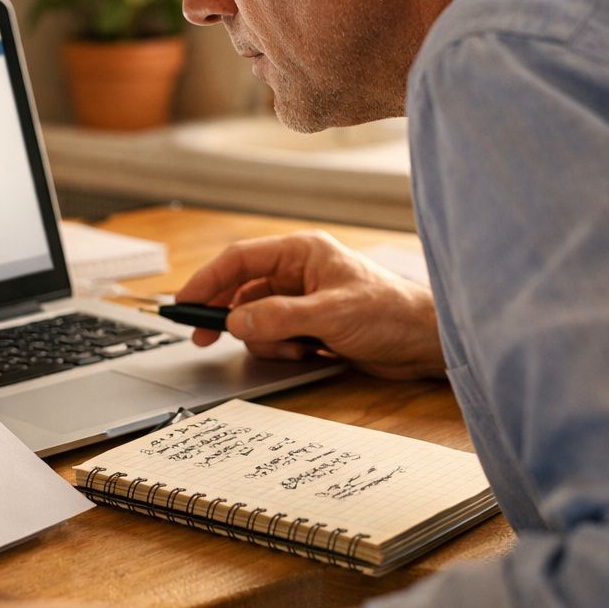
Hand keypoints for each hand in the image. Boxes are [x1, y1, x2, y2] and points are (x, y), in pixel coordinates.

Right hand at [173, 231, 443, 379]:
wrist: (424, 343)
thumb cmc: (390, 313)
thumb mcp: (330, 314)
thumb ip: (279, 317)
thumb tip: (235, 320)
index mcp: (302, 253)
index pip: (240, 259)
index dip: (208, 280)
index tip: (184, 302)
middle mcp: (298, 273)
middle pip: (241, 290)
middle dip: (226, 315)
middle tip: (203, 337)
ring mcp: (303, 300)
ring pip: (255, 319)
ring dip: (266, 339)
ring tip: (297, 348)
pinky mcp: (310, 326)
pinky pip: (275, 337)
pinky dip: (283, 350)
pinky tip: (311, 354)